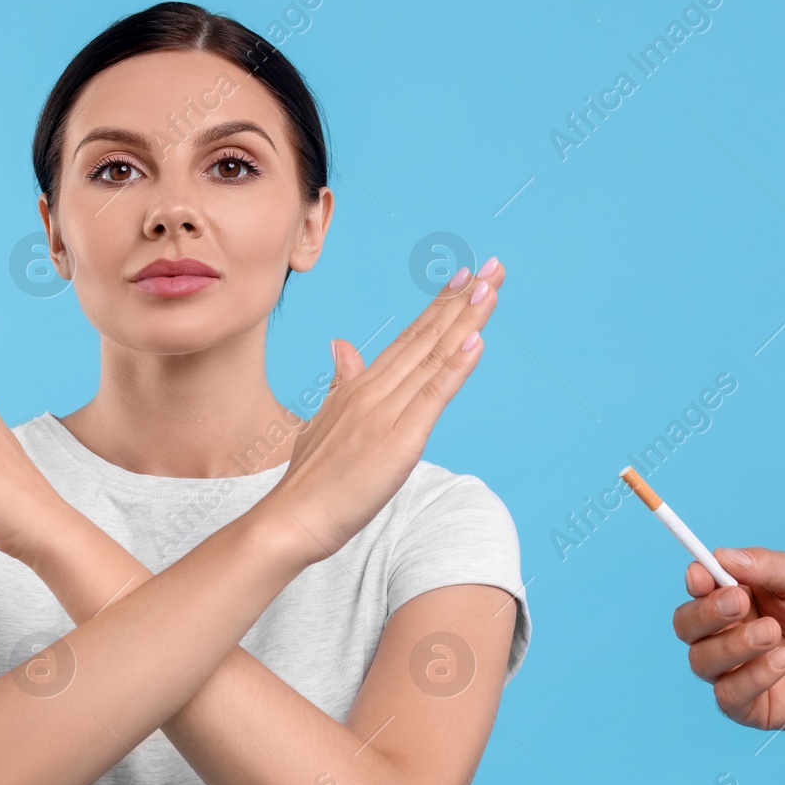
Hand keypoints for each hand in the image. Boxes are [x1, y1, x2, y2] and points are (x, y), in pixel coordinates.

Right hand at [256, 258, 503, 563]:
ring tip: (489, 288)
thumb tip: (342, 346)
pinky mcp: (400, 439)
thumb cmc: (310, 480)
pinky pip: (433, 395)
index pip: (408, 338)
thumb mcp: (325, 420)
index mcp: (361, 386)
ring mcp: (386, 412)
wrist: (292, 517)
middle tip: (492, 267)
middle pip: (425, 338)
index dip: (438, 307)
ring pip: (433, 357)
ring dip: (465, 320)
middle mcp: (374, 390)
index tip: (463, 278)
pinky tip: (476, 340)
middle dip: (461, 301)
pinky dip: (456, 367)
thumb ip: (341, 381)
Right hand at [672, 546, 784, 732]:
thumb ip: (762, 565)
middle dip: (705, 613)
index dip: (694, 581)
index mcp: (739, 599)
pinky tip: (783, 662)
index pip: (697, 590)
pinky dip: (750, 676)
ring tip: (774, 635)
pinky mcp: (752, 707)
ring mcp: (738, 671)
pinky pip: (727, 694)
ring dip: (732, 644)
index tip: (703, 575)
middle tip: (740, 603)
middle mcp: (731, 634)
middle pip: (686, 625)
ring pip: (700, 660)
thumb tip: (717, 556)